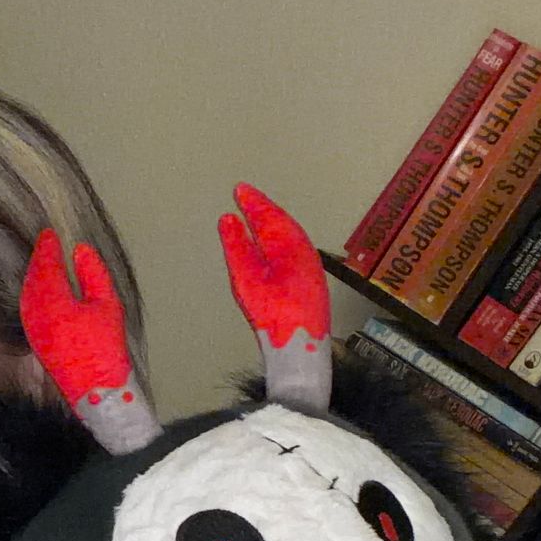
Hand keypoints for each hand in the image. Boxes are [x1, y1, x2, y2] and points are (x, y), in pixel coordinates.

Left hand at [21, 230, 132, 406]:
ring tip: (46, 260)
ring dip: (35, 274)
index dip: (47, 247)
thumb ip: (94, 274)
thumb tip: (81, 251)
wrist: (97, 391)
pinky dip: (34, 290)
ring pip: (27, 291)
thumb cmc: (106, 350)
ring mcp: (32, 328)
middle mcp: (36, 314)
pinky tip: (43, 287)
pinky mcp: (34, 339)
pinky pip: (29, 305)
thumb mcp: (108, 306)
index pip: (46, 266)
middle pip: (32, 277)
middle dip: (39, 259)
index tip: (50, 234)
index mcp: (55, 303)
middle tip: (47, 242)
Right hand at [217, 183, 329, 351]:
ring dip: (272, 222)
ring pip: (290, 235)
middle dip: (263, 208)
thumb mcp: (247, 280)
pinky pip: (294, 247)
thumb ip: (237, 247)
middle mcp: (304, 252)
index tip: (240, 189)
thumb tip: (229, 221)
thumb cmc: (278, 319)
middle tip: (246, 196)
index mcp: (290, 247)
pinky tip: (273, 242)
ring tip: (257, 213)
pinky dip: (280, 237)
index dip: (253, 201)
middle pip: (282, 222)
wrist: (301, 350)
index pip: (269, 215)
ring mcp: (310, 266)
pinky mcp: (310, 280)